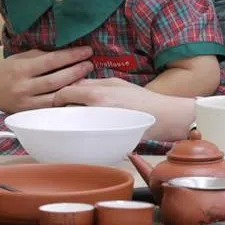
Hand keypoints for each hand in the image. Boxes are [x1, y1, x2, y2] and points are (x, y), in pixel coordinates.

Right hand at [0, 47, 93, 112]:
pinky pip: (52, 107)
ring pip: (55, 96)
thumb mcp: (21, 58)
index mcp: (21, 69)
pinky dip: (66, 100)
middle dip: (76, 71)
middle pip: (55, 80)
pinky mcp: (30, 113)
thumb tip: (68, 51)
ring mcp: (27, 103)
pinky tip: (77, 93)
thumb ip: (42, 56)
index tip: (86, 51)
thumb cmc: (10, 70)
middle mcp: (23, 87)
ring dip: (74, 87)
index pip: (51, 61)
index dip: (71, 56)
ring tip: (87, 77)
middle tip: (90, 64)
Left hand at [53, 77, 194, 143]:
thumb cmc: (143, 100)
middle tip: (70, 114)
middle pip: (66, 110)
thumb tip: (76, 87)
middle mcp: (94, 110)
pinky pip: (86, 137)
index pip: (64, 94)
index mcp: (97, 93)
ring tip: (80, 124)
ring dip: (74, 123)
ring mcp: (99, 126)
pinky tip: (92, 134)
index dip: (60, 98)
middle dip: (65, 111)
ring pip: (74, 125)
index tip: (62, 102)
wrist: (164, 117)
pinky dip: (85, 134)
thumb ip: (95, 84)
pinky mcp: (105, 140)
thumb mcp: (118, 84)